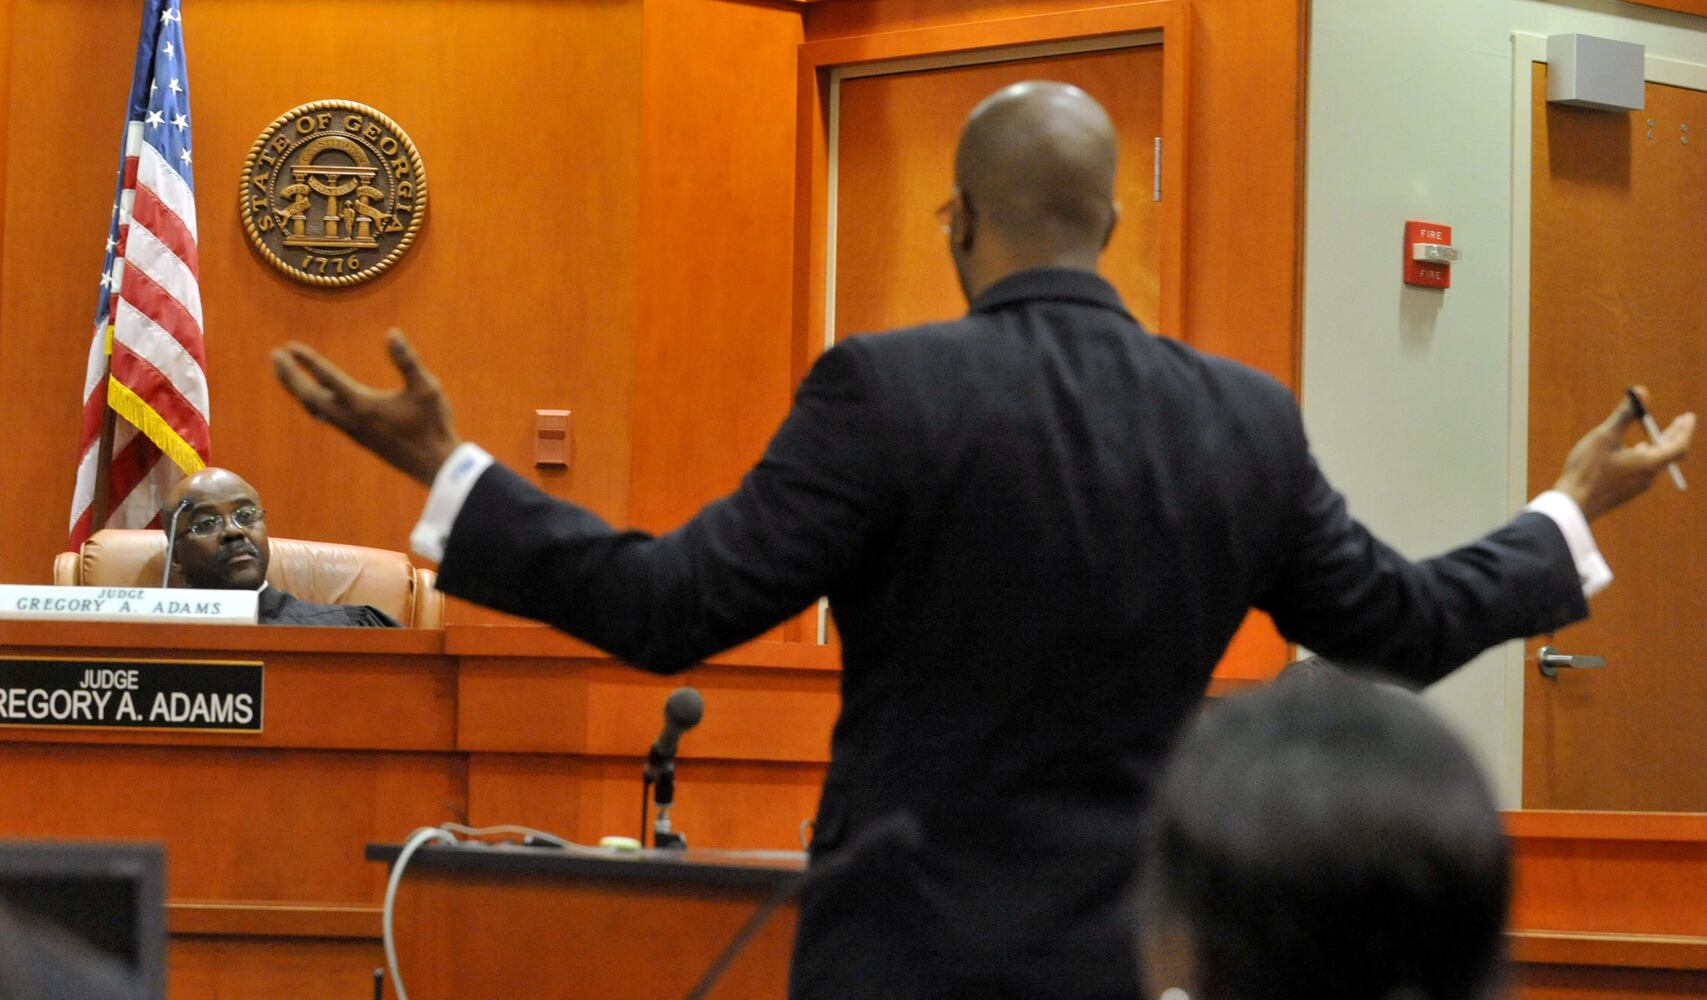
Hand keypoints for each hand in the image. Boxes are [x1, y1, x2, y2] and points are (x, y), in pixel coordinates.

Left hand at [272, 329, 461, 485]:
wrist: (434, 465)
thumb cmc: (433, 425)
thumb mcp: (426, 388)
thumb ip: (407, 361)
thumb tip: (392, 333)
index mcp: (363, 404)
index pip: (327, 378)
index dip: (307, 360)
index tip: (289, 346)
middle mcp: (350, 418)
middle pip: (309, 396)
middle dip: (290, 376)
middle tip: (274, 356)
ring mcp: (351, 430)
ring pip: (314, 408)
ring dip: (297, 389)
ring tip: (285, 374)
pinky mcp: (357, 437)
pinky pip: (325, 417)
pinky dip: (312, 402)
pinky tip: (313, 400)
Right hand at [1554, 386, 1694, 520]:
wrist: (1572, 505)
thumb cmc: (1588, 469)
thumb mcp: (1605, 437)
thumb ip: (1625, 414)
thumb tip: (1641, 391)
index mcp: (1648, 463)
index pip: (1679, 446)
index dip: (1685, 430)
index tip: (1688, 417)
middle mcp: (1648, 476)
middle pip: (1669, 454)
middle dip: (1675, 435)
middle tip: (1680, 421)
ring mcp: (1636, 486)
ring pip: (1656, 463)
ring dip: (1660, 446)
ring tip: (1658, 436)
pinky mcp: (1624, 492)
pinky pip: (1643, 471)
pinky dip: (1646, 456)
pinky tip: (1634, 453)